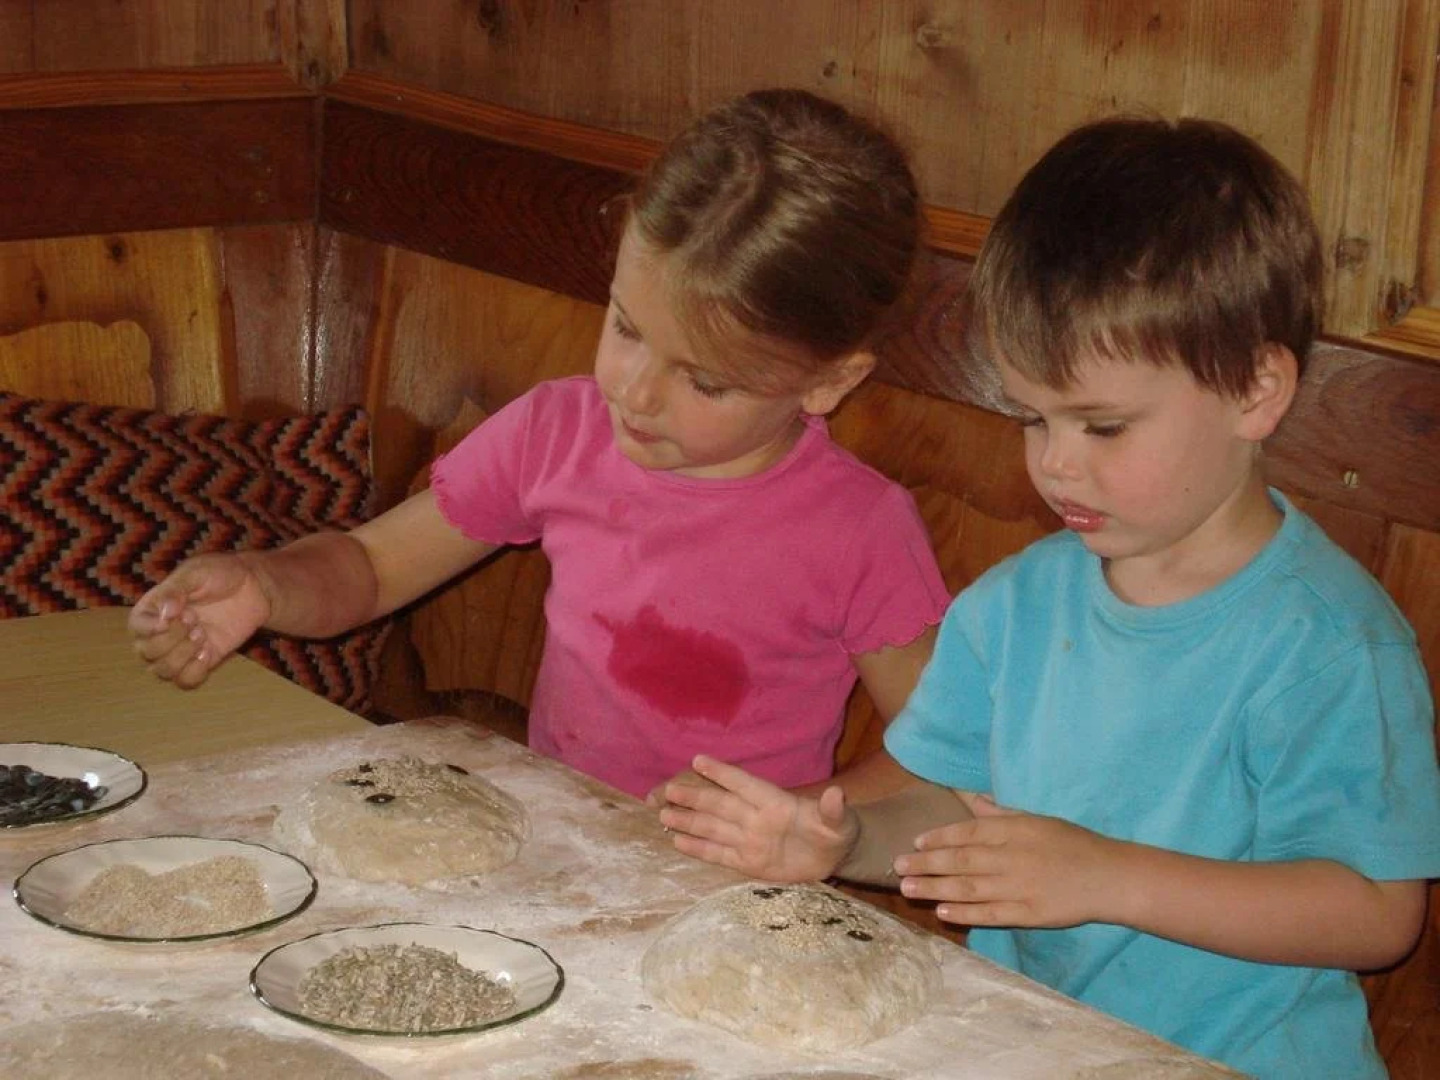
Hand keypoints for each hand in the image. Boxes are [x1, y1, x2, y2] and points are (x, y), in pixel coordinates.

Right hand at [128, 553, 269, 687]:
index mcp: (153, 609)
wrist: (253, 586)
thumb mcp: (195, 572)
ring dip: (182, 655)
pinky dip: (195, 670)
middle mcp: (160, 632)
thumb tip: (163, 614)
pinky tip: (208, 650)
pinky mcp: (201, 661)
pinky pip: (186, 680)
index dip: (150, 628)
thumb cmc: (219, 574)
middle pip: (147, 653)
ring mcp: (180, 649)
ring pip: (163, 671)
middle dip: (172, 638)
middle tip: (194, 619)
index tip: (173, 618)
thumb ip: (174, 590)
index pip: (136, 627)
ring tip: (202, 634)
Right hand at [658, 755, 857, 881]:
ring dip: (690, 821)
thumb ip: (833, 809)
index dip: (723, 773)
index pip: (745, 784)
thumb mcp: (841, 821)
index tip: (698, 761)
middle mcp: (757, 818)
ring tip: (663, 815)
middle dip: (696, 797)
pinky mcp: (749, 862)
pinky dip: (699, 849)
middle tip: (669, 790)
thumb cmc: (837, 830)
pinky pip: (720, 854)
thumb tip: (837, 794)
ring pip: (714, 828)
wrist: (835, 857)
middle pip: (721, 805)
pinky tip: (678, 842)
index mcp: (776, 803)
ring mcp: (750, 840)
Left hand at [894, 792, 1125, 928]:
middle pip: (961, 860)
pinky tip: (943, 912)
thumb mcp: (1036, 818)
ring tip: (908, 888)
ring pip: (969, 888)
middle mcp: (1011, 857)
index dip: (939, 837)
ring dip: (935, 888)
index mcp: (1014, 830)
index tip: (915, 842)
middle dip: (926, 863)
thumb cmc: (1072, 842)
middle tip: (897, 866)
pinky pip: (991, 914)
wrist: (1109, 876)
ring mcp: (1019, 888)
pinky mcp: (1028, 914)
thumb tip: (972, 797)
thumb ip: (1000, 812)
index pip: (968, 831)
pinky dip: (966, 913)